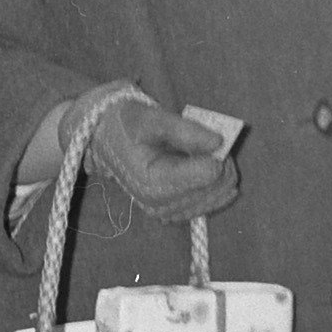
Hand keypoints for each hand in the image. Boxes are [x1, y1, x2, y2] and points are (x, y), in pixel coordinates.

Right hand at [87, 95, 241, 223]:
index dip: (217, 154)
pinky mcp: (173, 212)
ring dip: (220, 173)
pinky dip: (216, 186)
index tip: (209, 138)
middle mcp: (159, 204)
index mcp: (152, 181)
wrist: (109, 140)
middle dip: (221, 162)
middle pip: (217, 186)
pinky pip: (210, 204)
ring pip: (218, 196)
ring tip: (202, 154)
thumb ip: (187, 130)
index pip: (208, 175)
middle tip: (207, 142)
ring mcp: (166, 212)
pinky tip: (208, 170)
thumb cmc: (130, 126)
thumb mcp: (154, 119)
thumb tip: (218, 142)